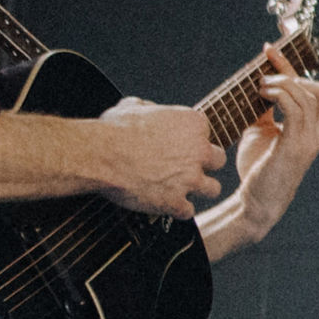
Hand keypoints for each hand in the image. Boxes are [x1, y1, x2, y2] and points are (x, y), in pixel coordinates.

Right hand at [98, 98, 220, 218]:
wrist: (101, 155)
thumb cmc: (114, 129)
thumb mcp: (134, 107)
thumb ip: (151, 108)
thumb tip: (149, 109)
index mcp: (193, 124)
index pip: (206, 133)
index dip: (192, 141)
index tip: (179, 146)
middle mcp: (198, 151)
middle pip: (218, 160)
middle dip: (204, 165)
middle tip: (186, 168)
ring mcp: (190, 179)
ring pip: (213, 189)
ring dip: (198, 190)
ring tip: (181, 189)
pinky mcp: (176, 202)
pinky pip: (188, 211)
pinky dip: (177, 210)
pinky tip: (165, 204)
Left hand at [222, 45, 318, 237]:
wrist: (256, 202)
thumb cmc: (258, 168)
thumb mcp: (261, 132)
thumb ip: (265, 111)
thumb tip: (257, 86)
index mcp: (314, 130)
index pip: (317, 90)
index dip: (294, 65)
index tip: (269, 49)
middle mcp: (318, 134)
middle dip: (294, 73)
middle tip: (266, 76)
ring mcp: (310, 141)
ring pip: (310, 96)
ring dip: (283, 84)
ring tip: (260, 88)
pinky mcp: (295, 146)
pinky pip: (296, 110)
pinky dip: (280, 96)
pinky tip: (262, 96)